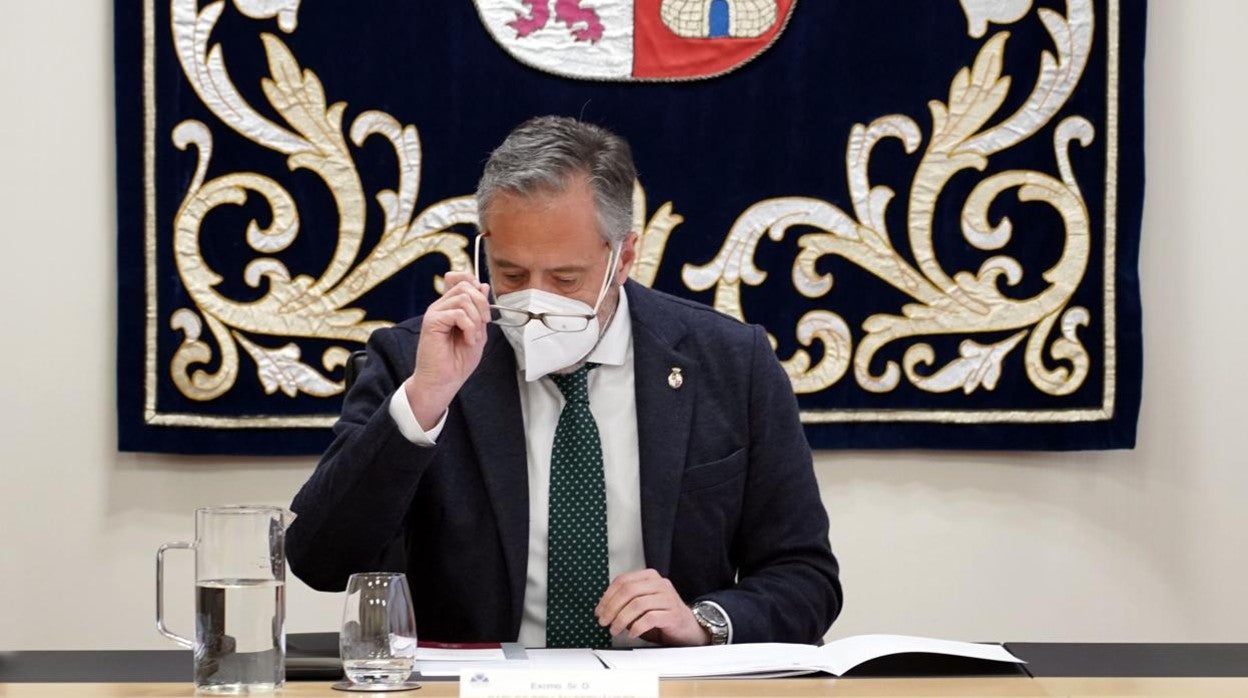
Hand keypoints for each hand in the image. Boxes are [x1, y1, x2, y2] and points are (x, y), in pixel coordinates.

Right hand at [404, 270, 490, 429]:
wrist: (444, 381)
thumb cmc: (458, 361)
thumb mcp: (477, 332)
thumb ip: (480, 311)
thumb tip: (482, 286)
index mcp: (451, 306)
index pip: (460, 277)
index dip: (475, 284)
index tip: (484, 308)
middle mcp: (441, 306)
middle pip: (465, 285)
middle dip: (482, 303)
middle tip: (484, 324)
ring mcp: (435, 313)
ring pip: (463, 298)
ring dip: (476, 319)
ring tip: (474, 337)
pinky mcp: (432, 322)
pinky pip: (458, 314)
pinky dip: (469, 328)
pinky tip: (468, 340)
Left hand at [595, 569, 707, 645]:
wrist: (688, 628)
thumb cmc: (662, 616)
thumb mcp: (642, 604)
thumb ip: (626, 601)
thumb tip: (603, 608)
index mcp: (650, 577)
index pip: (622, 580)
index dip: (607, 596)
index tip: (599, 611)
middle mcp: (660, 584)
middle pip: (628, 590)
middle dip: (611, 607)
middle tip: (604, 621)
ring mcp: (668, 598)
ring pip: (637, 604)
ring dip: (621, 619)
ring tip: (615, 630)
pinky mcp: (673, 614)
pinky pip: (649, 618)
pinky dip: (636, 627)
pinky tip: (631, 633)